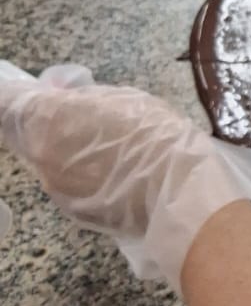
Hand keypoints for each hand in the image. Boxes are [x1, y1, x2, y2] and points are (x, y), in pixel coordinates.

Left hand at [0, 70, 250, 285]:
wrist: (178, 194)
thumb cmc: (157, 137)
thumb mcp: (125, 100)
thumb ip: (85, 97)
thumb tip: (60, 94)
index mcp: (50, 119)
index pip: (8, 102)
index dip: (19, 95)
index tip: (42, 94)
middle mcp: (40, 155)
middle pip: (26, 133)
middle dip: (46, 124)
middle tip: (82, 120)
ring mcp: (53, 186)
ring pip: (47, 161)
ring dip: (65, 152)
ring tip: (107, 151)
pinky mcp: (71, 211)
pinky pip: (67, 184)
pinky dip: (82, 176)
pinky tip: (115, 175)